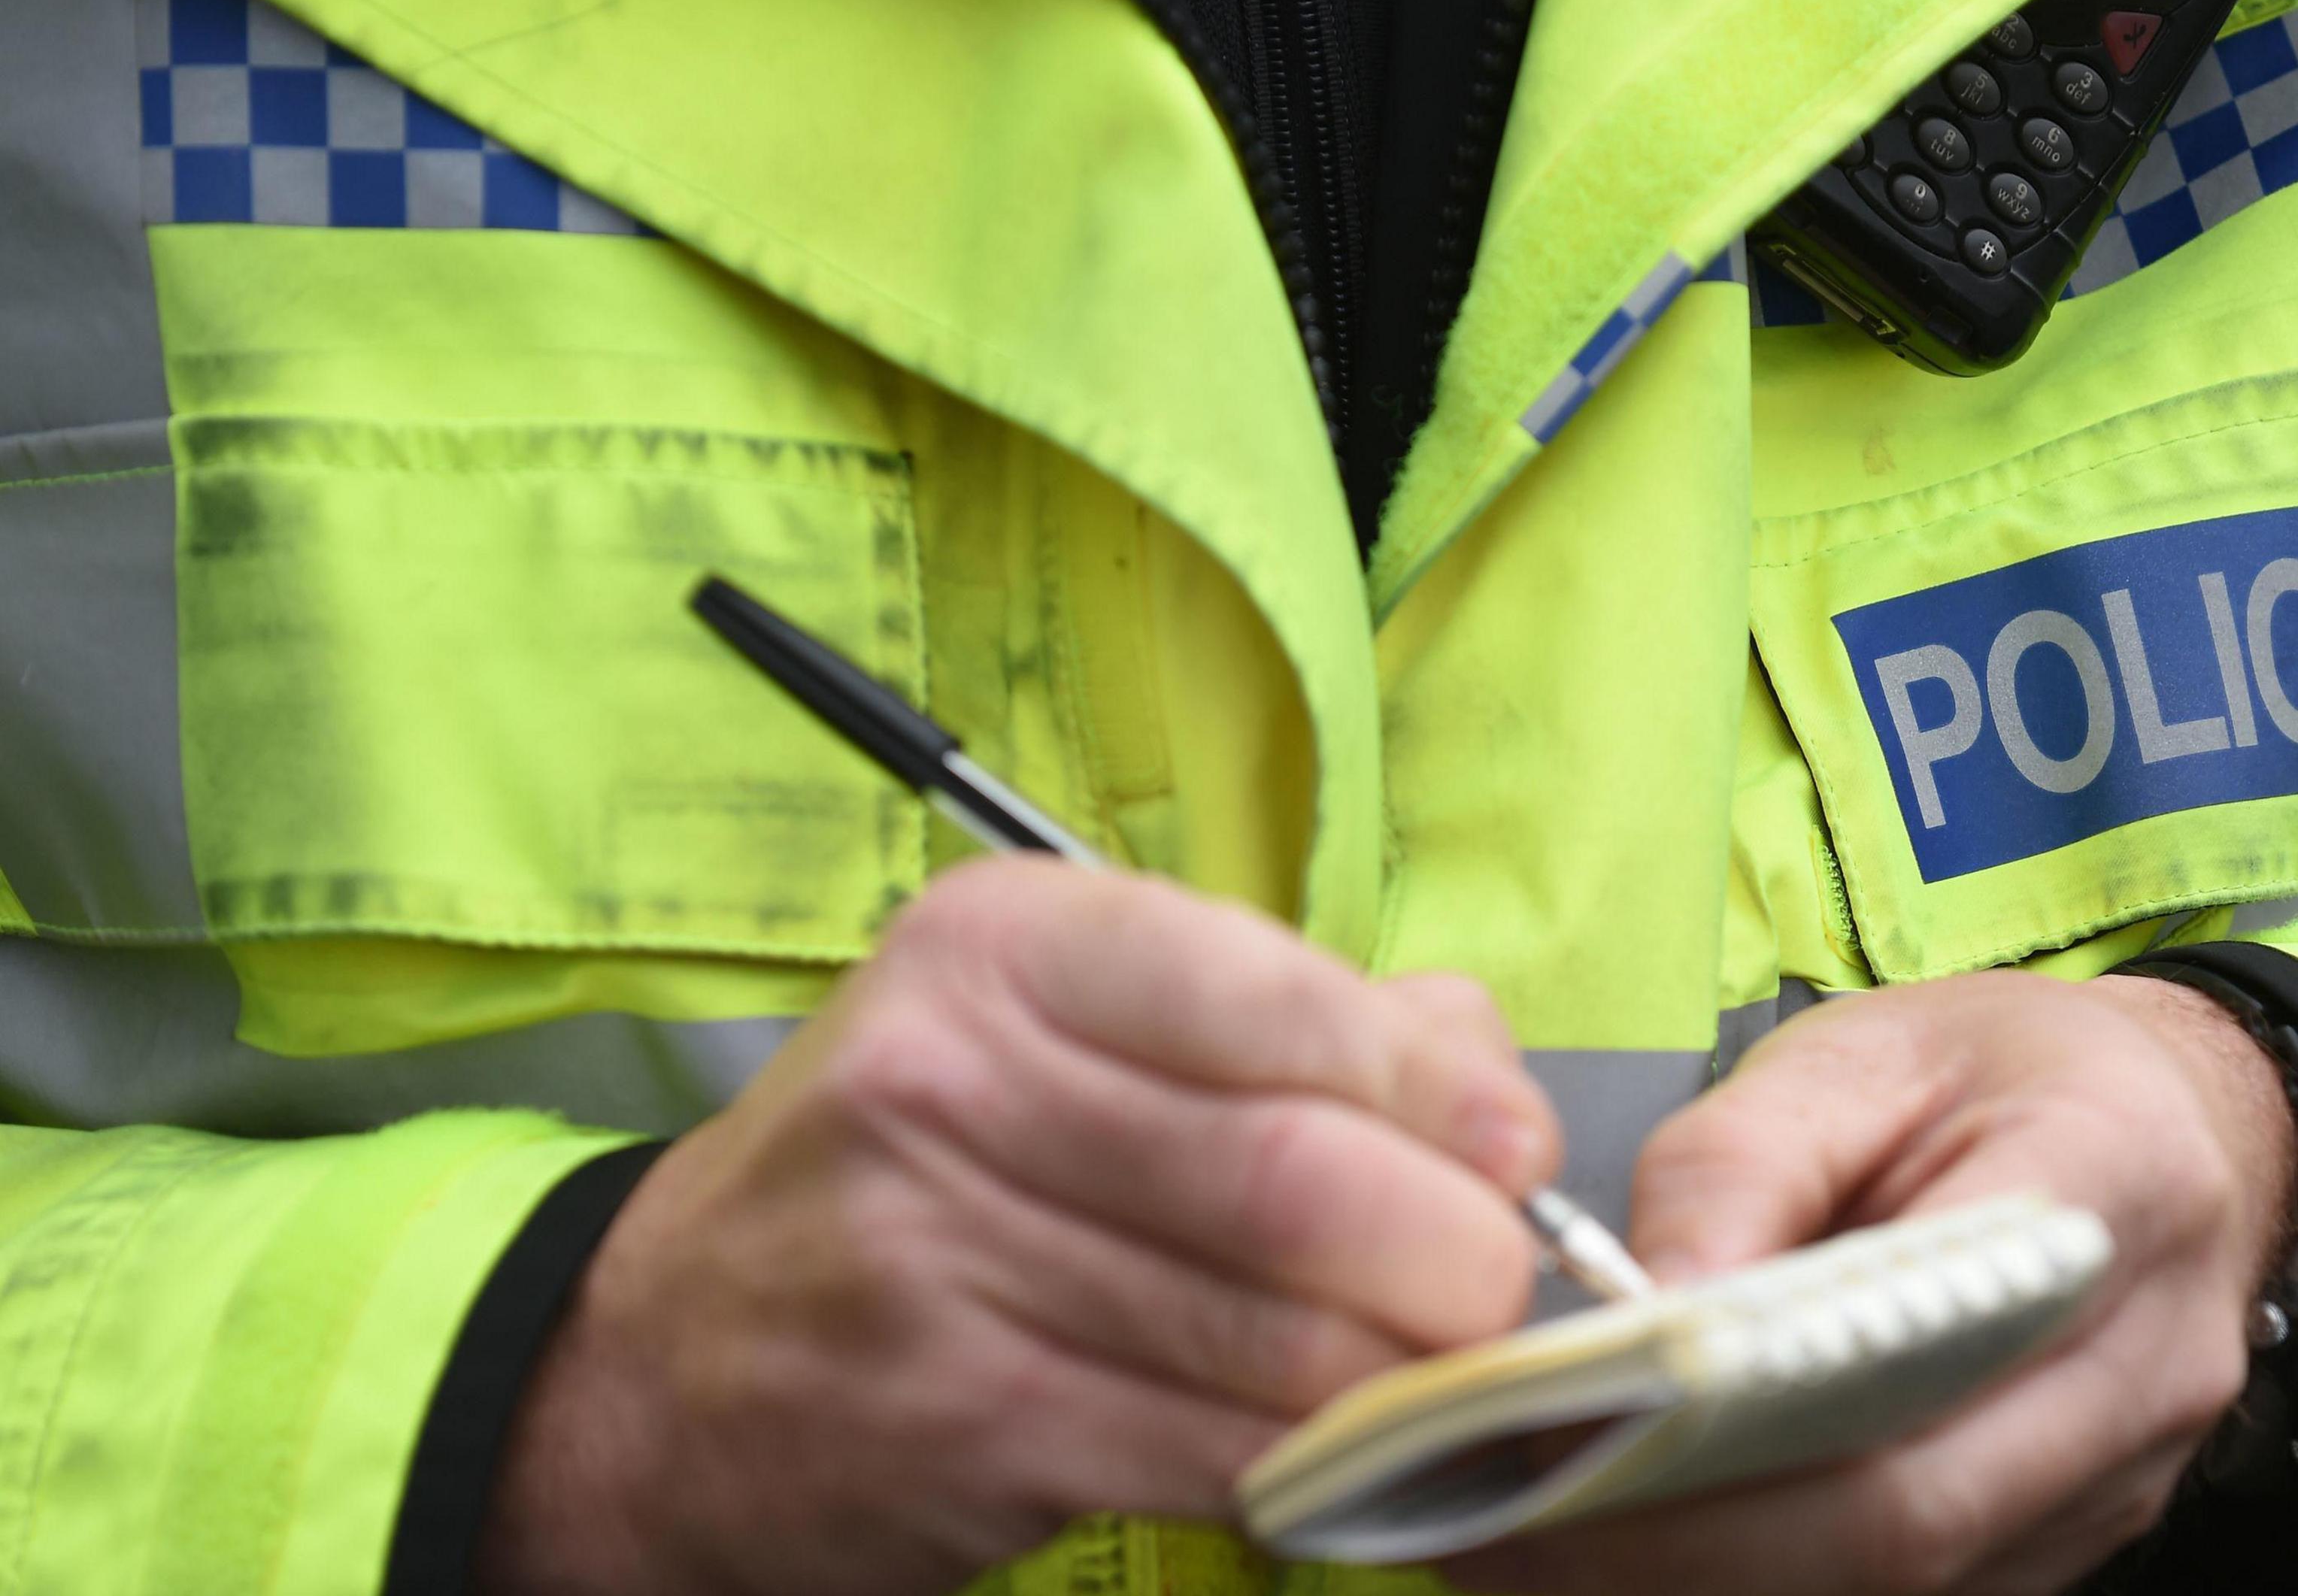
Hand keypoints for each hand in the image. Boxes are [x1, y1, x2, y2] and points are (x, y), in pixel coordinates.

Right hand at [477, 856, 1560, 1595]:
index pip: (1274, 994)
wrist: (665, 1362)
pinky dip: (1314, 1468)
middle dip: (1451, 1252)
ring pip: (1270, 1337)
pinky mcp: (955, 1424)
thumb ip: (1290, 1021)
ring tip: (1431, 1374)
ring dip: (1400, 1377)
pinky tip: (1333, 1452)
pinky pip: (1213, 1453)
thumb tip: (1488, 1081)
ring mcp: (935, 1261)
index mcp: (1002, 949)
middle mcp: (950, 1083)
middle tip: (1491, 1290)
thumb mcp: (1062, 1035)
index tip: (1511, 1149)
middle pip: (1294, 1177)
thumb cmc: (923, 1171)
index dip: (1436, 1087)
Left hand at [1444, 971, 2297, 1595]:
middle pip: (1901, 1522)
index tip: (1561, 1432)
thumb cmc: (2006, 1070)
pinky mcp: (2076, 1538)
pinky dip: (1771, 1581)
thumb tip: (1641, 1305)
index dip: (1727, 1432)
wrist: (2175, 1121)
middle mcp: (2140, 1361)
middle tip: (1504, 1521)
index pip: (1911, 1360)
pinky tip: (1647, 1543)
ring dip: (1707, 1581)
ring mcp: (2124, 1476)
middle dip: (1682, 1546)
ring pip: (1906, 1590)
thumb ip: (1737, 1162)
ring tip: (1538, 1539)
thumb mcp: (1863, 1048)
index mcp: (2103, 1187)